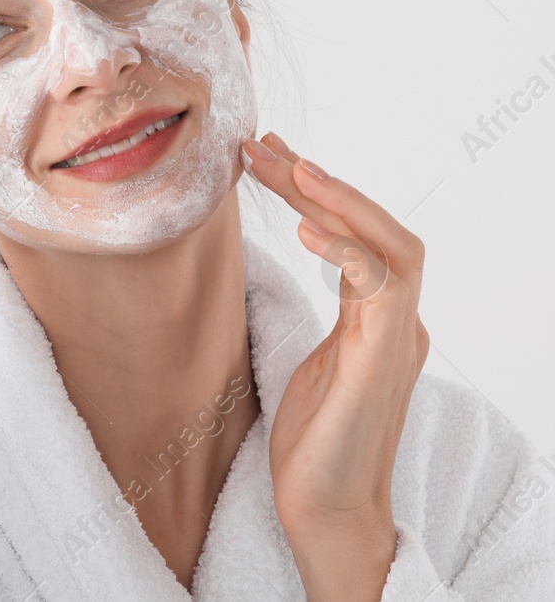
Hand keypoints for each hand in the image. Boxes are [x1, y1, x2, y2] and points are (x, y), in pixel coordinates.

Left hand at [244, 132, 428, 601]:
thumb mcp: (305, 359)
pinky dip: (348, 253)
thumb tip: (274, 269)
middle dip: (321, 181)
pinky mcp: (381, 364)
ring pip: (393, 246)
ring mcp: (395, 340)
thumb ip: (310, 312)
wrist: (328, 512)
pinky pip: (381, 291)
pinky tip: (307, 232)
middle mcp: (395, 321)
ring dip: (340, 202)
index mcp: (374, 317)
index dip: (314, 190)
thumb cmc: (313, 443)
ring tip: (291, 167)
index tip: (267, 151)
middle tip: (263, 145)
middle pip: (377, 227)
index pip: (353, 233)